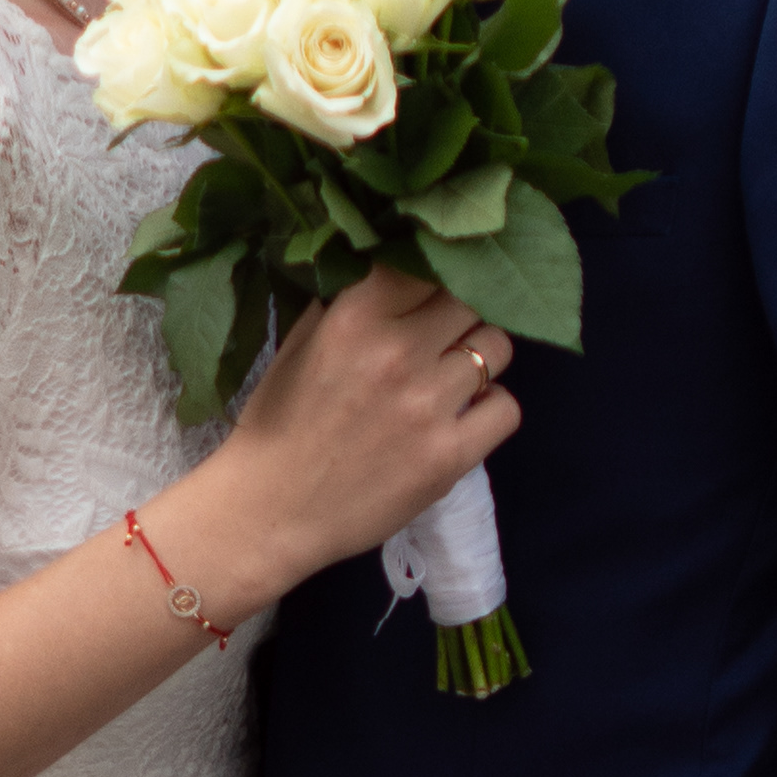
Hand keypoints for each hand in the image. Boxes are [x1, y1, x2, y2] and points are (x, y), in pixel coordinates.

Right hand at [175, 269, 522, 610]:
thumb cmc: (278, 424)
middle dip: (458, 314)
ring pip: (496, 348)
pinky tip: (466, 415)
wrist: (270, 512)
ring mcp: (428, 406)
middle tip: (444, 336)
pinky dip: (492, 407)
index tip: (426, 290)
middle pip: (469, 300)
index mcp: (355, 319)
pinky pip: (507, 408)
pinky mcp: (450, 455)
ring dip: (480, 357)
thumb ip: (347, 301)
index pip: (423, 265)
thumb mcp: (301, 344)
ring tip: (454, 376)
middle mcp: (397, 354)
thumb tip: (391, 264)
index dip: (430, 275)